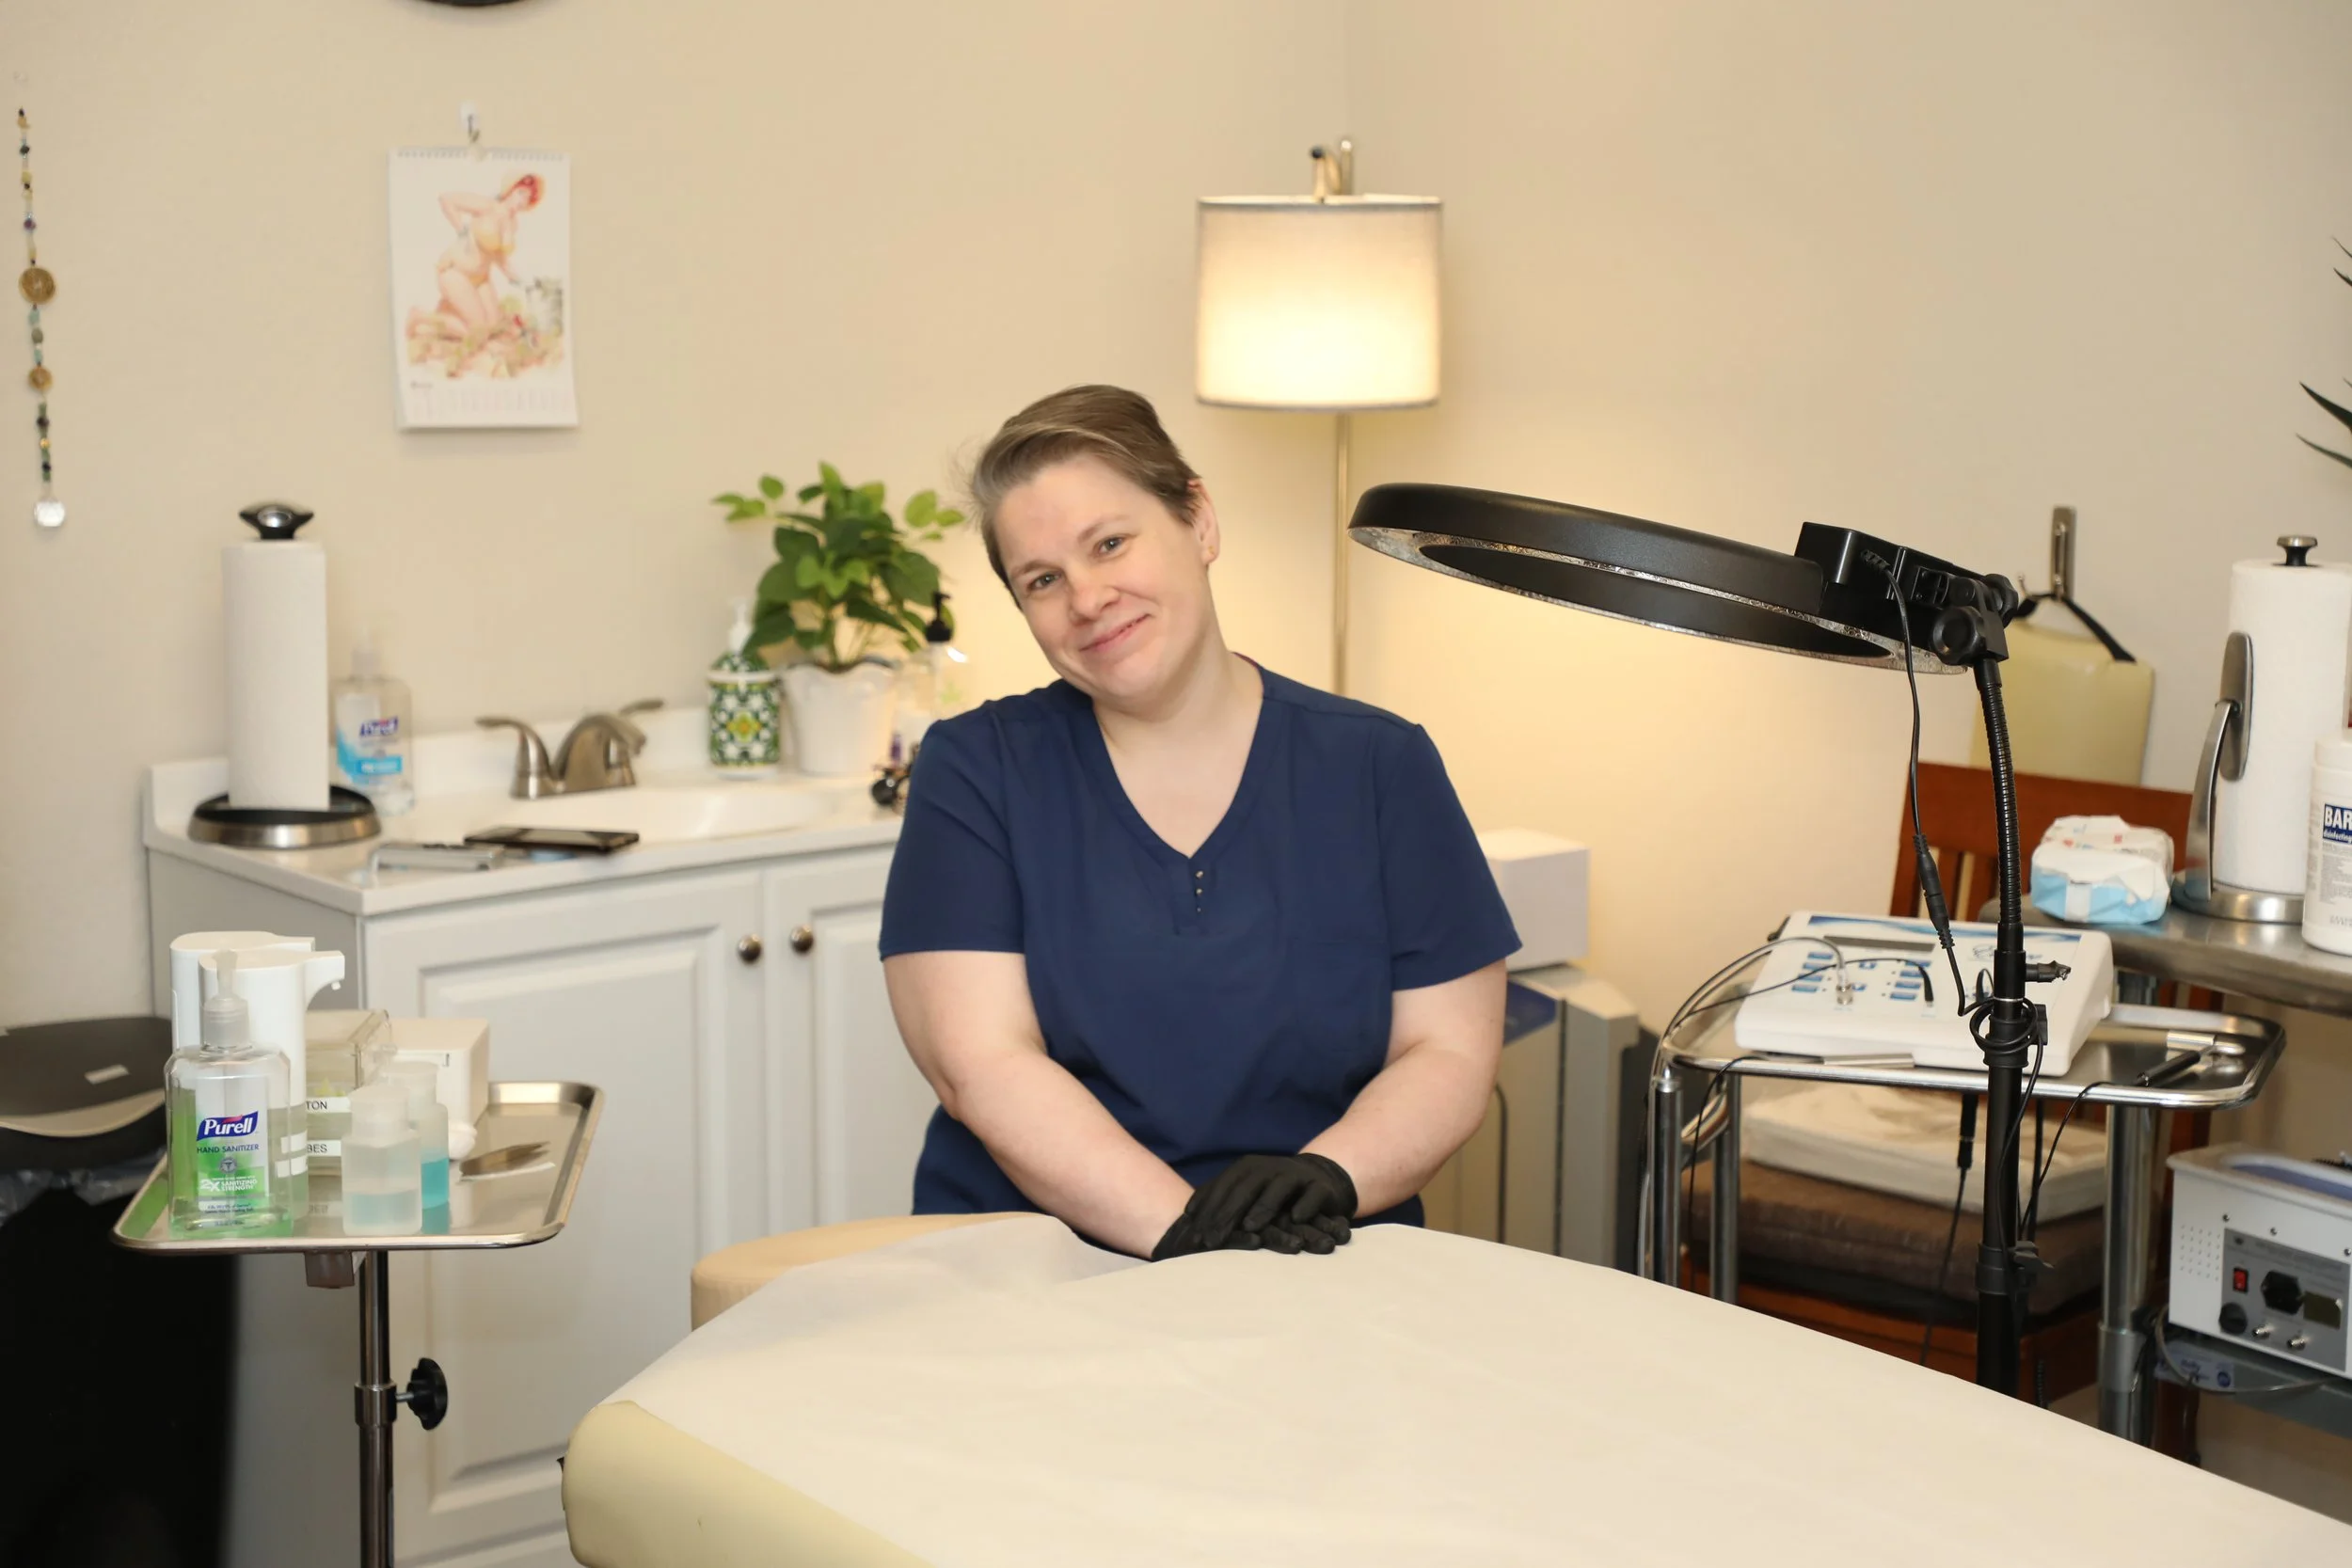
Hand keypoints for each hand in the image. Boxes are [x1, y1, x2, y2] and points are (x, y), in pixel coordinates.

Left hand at [1152, 1153, 1357, 1258]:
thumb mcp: (1246, 1192)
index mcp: (1247, 1168)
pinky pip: (1312, 1195)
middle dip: (1227, 1214)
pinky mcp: (1319, 1187)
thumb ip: (1222, 1201)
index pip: (1222, 1187)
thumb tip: (1186, 1219)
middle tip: (1212, 1239)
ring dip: (1264, 1207)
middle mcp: (1269, 1168)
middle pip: (1245, 1189)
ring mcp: (1295, 1176)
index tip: (1191, 1231)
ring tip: (1250, 1227)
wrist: (1318, 1178)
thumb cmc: (1272, 1191)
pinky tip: (1296, 1218)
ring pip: (1278, 1188)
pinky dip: (1304, 1205)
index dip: (1206, 1207)